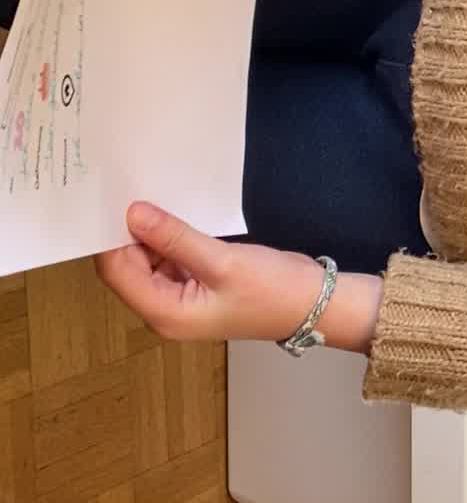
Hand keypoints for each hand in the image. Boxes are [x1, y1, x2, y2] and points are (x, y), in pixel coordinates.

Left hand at [96, 202, 381, 351]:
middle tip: (132, 189)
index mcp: (165, 313)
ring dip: (150, 234)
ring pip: (147, 262)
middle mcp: (165, 311)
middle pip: (127, 268)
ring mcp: (181, 300)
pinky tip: (175, 216)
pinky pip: (170, 262)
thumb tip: (132, 213)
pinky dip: (170, 240)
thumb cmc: (274, 289)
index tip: (114, 198)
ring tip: (152, 196)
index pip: (117, 272)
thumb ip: (175, 237)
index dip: (111, 237)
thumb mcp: (223, 261)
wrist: (318, 305)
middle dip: (128, 233)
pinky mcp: (197, 288)